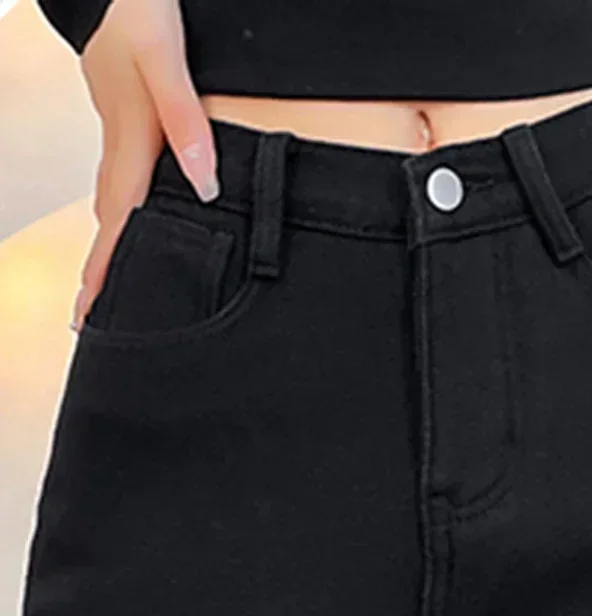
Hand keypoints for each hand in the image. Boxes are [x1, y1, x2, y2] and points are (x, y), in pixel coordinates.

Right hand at [71, 0, 218, 331]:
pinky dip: (123, 208)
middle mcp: (121, 142)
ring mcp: (121, 130)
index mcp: (132, 139)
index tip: (93, 314)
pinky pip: (123, 176)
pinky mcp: (128, 117)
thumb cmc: (135, 8)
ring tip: (109, 279)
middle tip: (92, 315)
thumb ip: (184, 120)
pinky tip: (130, 214)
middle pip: (111, 219)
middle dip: (102, 269)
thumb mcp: (164, 58)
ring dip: (111, 240)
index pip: (120, 221)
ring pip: (115, 199)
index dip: (108, 270)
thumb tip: (204, 183)